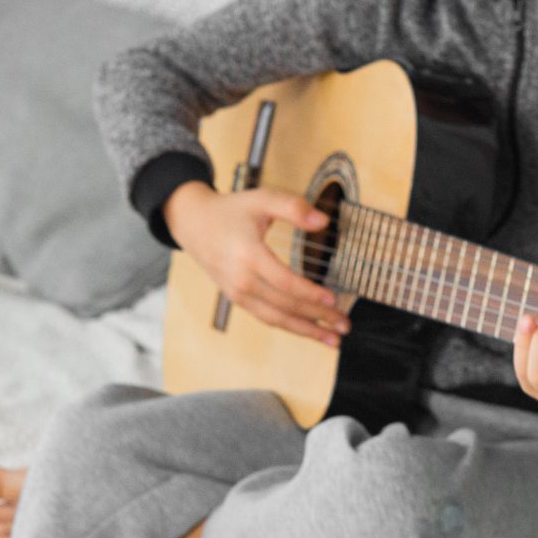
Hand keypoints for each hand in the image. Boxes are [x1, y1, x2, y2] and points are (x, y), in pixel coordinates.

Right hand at [165, 181, 351, 346]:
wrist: (194, 223)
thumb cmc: (230, 211)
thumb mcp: (262, 199)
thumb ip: (293, 207)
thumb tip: (322, 221)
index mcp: (249, 255)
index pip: (285, 283)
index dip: (311, 295)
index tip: (334, 301)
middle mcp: (241, 280)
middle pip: (285, 306)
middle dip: (317, 319)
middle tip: (343, 326)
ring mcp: (237, 293)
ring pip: (276, 319)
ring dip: (306, 330)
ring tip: (331, 338)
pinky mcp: (237, 298)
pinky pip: (266, 317)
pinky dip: (289, 326)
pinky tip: (307, 328)